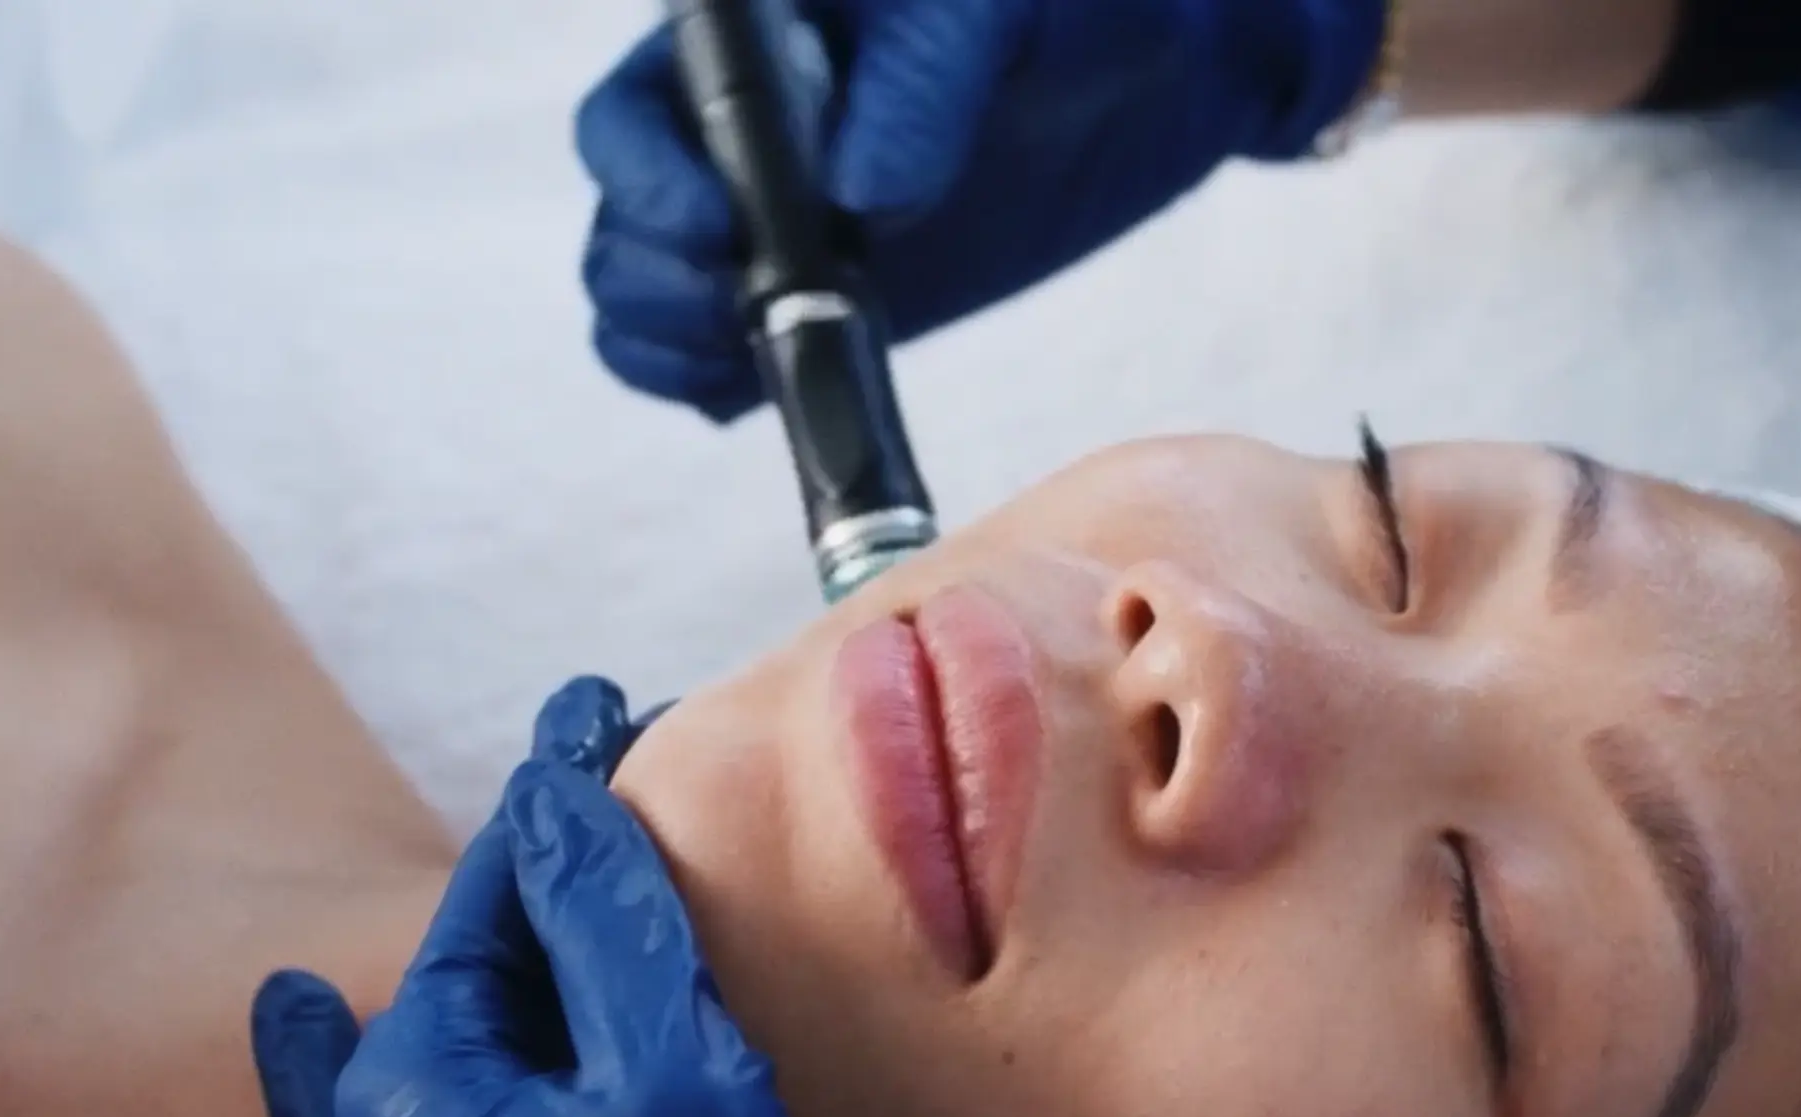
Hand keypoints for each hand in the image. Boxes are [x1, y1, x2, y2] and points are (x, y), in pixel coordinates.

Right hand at [578, 0, 1386, 418]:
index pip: (647, 109)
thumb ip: (923, 79)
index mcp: (758, 33)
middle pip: (633, 209)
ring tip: (742, 358)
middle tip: (733, 308)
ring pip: (658, 286)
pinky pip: (726, 352)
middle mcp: (743, 128)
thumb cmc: (1074, 5)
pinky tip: (758, 393)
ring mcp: (775, 215)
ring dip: (675, 335)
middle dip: (658, 269)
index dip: (652, 177)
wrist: (1167, 68)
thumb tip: (858, 192)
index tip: (714, 233)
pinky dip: (718, 382)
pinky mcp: (819, 294)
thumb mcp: (996, 14)